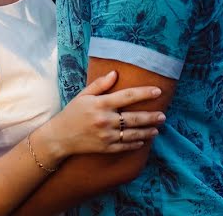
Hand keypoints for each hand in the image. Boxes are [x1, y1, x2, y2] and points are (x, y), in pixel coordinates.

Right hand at [32, 71, 164, 162]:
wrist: (59, 137)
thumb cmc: (72, 113)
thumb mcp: (83, 95)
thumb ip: (100, 85)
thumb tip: (115, 73)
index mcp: (101, 104)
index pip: (127, 96)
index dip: (144, 93)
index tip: (158, 91)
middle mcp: (105, 120)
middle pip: (134, 118)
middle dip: (151, 116)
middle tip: (163, 115)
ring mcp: (106, 136)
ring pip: (133, 134)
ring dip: (147, 131)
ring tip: (157, 128)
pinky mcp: (105, 148)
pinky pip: (125, 146)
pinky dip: (136, 143)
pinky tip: (143, 140)